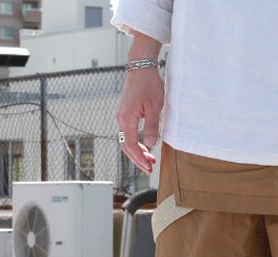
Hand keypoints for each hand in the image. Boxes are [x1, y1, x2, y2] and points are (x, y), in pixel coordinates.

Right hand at [116, 33, 164, 174]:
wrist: (141, 67)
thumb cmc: (149, 84)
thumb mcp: (155, 107)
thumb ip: (152, 126)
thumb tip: (151, 144)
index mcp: (127, 118)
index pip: (131, 145)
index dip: (140, 158)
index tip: (148, 167)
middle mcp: (122, 119)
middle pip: (127, 146)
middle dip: (138, 159)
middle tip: (149, 168)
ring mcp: (123, 117)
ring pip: (128, 141)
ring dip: (138, 152)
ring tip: (150, 160)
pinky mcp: (126, 114)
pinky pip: (129, 134)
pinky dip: (137, 143)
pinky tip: (146, 147)